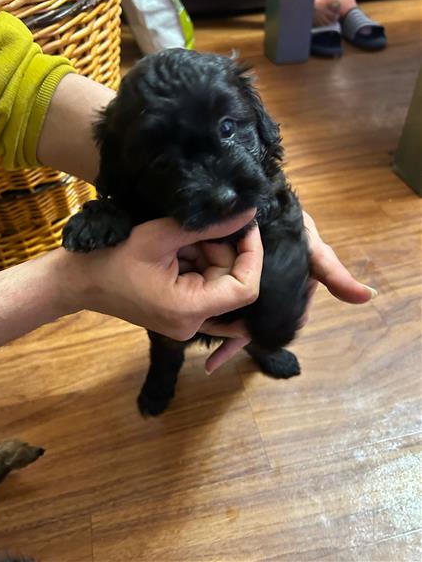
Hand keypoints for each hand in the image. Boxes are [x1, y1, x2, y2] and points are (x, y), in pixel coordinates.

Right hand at [69, 209, 262, 340]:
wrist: (80, 280)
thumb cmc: (114, 256)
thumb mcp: (161, 236)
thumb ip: (208, 226)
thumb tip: (247, 213)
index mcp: (189, 309)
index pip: (245, 289)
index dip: (252, 256)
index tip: (245, 227)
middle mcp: (192, 324)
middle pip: (231, 283)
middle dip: (221, 251)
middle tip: (196, 230)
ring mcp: (186, 322)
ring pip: (217, 282)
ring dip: (205, 255)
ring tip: (177, 241)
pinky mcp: (179, 314)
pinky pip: (202, 286)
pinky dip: (195, 264)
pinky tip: (174, 251)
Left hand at [204, 210, 376, 373]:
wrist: (260, 202)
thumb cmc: (291, 223)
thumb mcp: (311, 247)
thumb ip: (333, 271)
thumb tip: (367, 296)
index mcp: (288, 291)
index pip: (283, 317)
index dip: (269, 330)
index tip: (253, 341)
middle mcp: (266, 293)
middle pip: (254, 322)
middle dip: (236, 339)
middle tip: (214, 362)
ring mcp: (245, 287)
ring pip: (236, 316)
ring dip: (222, 333)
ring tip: (206, 358)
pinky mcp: (225, 278)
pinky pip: (218, 300)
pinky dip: (211, 316)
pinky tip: (196, 333)